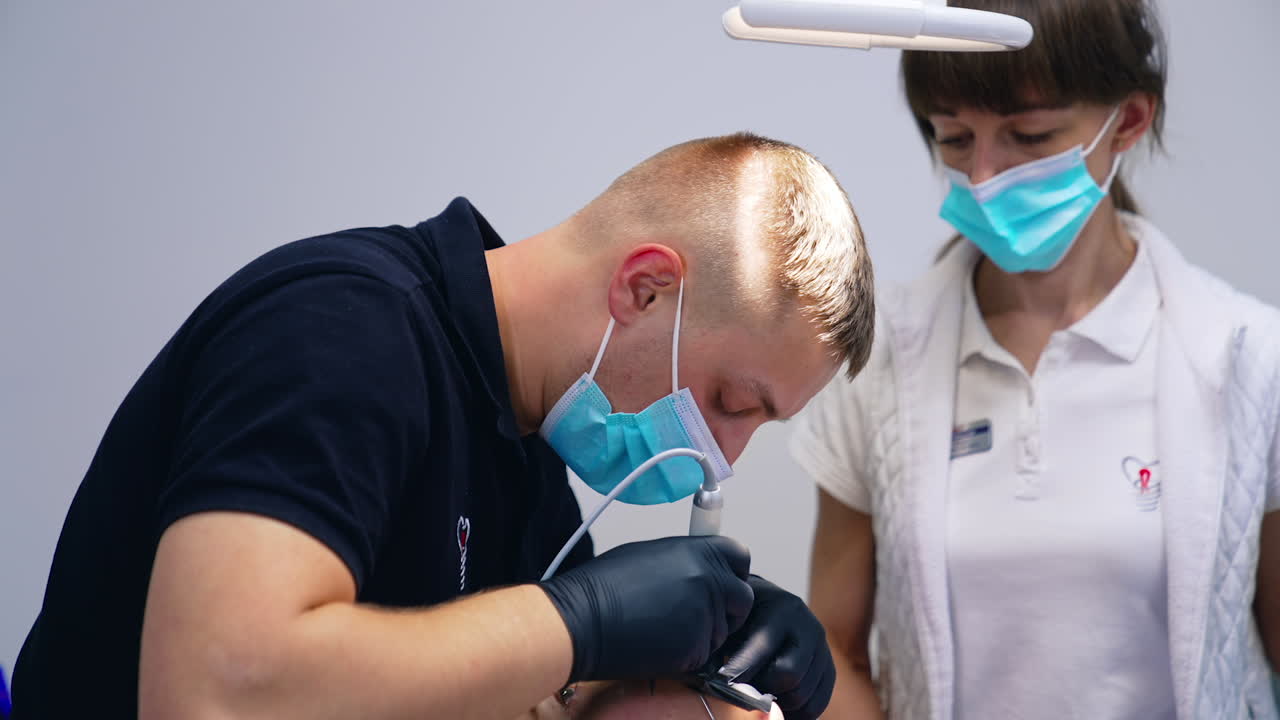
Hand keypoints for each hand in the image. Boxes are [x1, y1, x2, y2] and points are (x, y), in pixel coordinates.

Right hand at [540, 536, 754, 683]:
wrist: (582, 621)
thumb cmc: (602, 587)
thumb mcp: (649, 555)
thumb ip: (684, 561)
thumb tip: (698, 570)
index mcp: (696, 551)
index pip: (740, 556)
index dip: (734, 572)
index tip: (726, 580)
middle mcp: (707, 580)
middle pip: (742, 598)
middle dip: (728, 609)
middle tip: (700, 614)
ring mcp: (704, 615)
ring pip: (721, 631)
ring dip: (702, 633)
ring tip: (663, 628)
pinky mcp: (695, 647)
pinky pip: (703, 654)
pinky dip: (686, 654)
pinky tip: (658, 644)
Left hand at [715, 575, 834, 719]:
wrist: (766, 607)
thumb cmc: (741, 617)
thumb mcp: (734, 620)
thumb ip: (730, 644)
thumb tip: (719, 679)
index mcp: (783, 609)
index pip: (764, 649)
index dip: (740, 671)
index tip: (721, 684)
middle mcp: (809, 627)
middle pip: (789, 676)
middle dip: (762, 688)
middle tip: (741, 690)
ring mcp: (822, 650)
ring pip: (802, 696)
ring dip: (776, 703)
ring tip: (755, 696)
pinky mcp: (828, 671)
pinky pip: (815, 705)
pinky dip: (793, 713)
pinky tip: (773, 705)